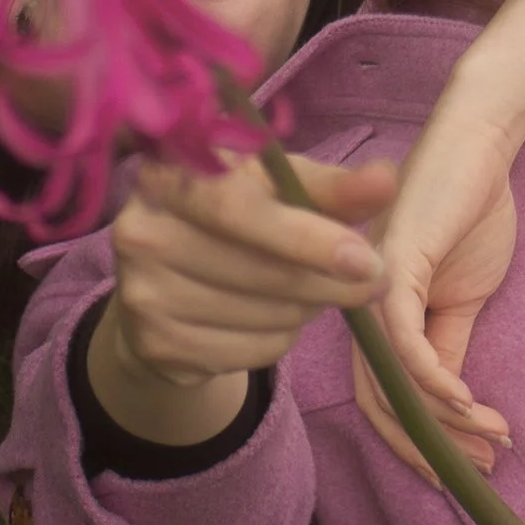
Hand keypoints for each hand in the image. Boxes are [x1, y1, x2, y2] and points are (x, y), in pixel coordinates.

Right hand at [112, 148, 397, 388]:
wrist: (166, 284)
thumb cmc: (234, 220)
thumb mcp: (276, 189)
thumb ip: (330, 186)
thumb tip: (385, 180)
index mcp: (168, 172)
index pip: (237, 207)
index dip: (304, 236)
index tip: (363, 258)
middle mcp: (140, 229)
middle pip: (256, 269)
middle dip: (328, 282)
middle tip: (371, 281)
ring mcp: (140, 291)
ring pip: (261, 315)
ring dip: (307, 310)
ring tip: (308, 293)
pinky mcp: (153, 344)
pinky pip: (248, 352)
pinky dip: (280, 339)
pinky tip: (274, 319)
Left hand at [351, 98, 517, 488]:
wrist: (479, 150)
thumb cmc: (467, 214)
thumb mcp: (462, 300)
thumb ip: (448, 346)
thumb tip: (451, 403)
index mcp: (374, 318)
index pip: (382, 397)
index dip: (418, 442)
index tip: (459, 470)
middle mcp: (361, 307)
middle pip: (379, 401)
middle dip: (430, 446)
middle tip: (480, 468)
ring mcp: (371, 286)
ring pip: (392, 379)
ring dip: (445, 418)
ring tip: (491, 435)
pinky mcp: (393, 263)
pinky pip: (404, 337)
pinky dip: (434, 377)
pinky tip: (466, 400)